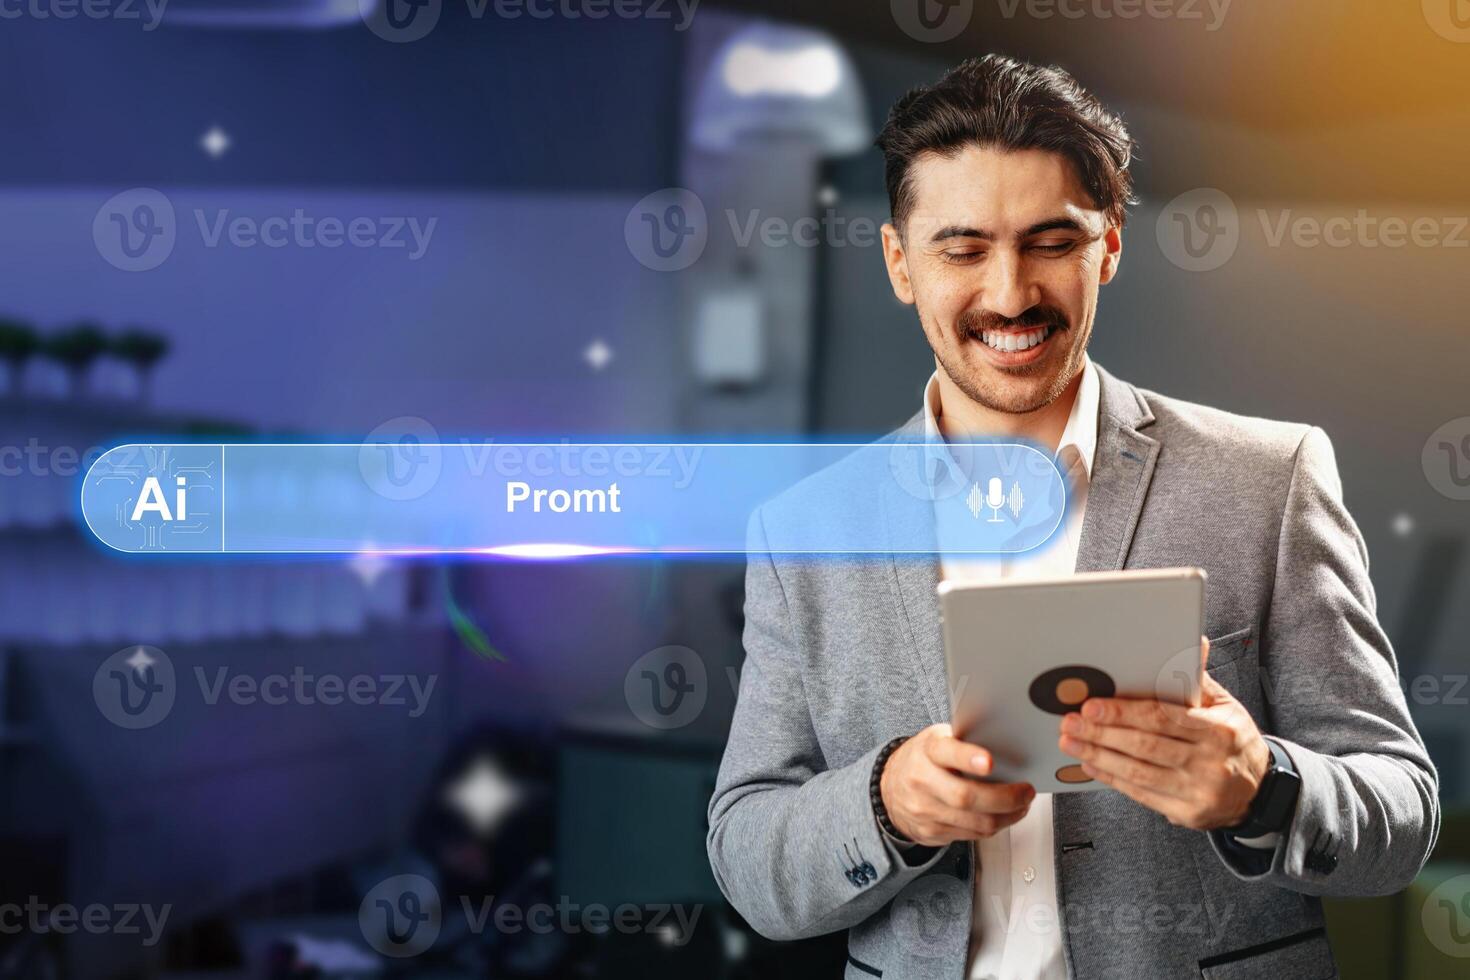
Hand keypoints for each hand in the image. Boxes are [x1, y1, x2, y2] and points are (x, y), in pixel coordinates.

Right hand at [880, 723, 1035, 846]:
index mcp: (927, 750)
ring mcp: (925, 810)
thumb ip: (963, 742)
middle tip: (1025, 792)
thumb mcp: (937, 740)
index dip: (968, 758)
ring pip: (975, 822)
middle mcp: (922, 780)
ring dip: (1007, 817)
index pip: (946, 752)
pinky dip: (993, 827)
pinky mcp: (930, 832)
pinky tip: (1001, 817)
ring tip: (1021, 805)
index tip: (989, 762)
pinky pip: (972, 836)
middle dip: (1005, 798)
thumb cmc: (924, 759)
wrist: (890, 788)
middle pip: (966, 797)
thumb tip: (1006, 746)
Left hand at [1057, 636, 1270, 829]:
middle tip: (1070, 722)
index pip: (1163, 718)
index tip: (1091, 705)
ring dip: (1099, 755)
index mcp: (1219, 730)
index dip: (1123, 713)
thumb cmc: (1232, 739)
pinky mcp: (1189, 813)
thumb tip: (1191, 639)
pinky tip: (1090, 763)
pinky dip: (1111, 778)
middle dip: (1101, 733)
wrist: (1260, 790)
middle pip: (1145, 746)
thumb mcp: (1224, 706)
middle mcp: (1211, 762)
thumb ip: (1197, 678)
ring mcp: (1200, 791)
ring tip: (1071, 741)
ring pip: (1139, 772)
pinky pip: (1142, 794)